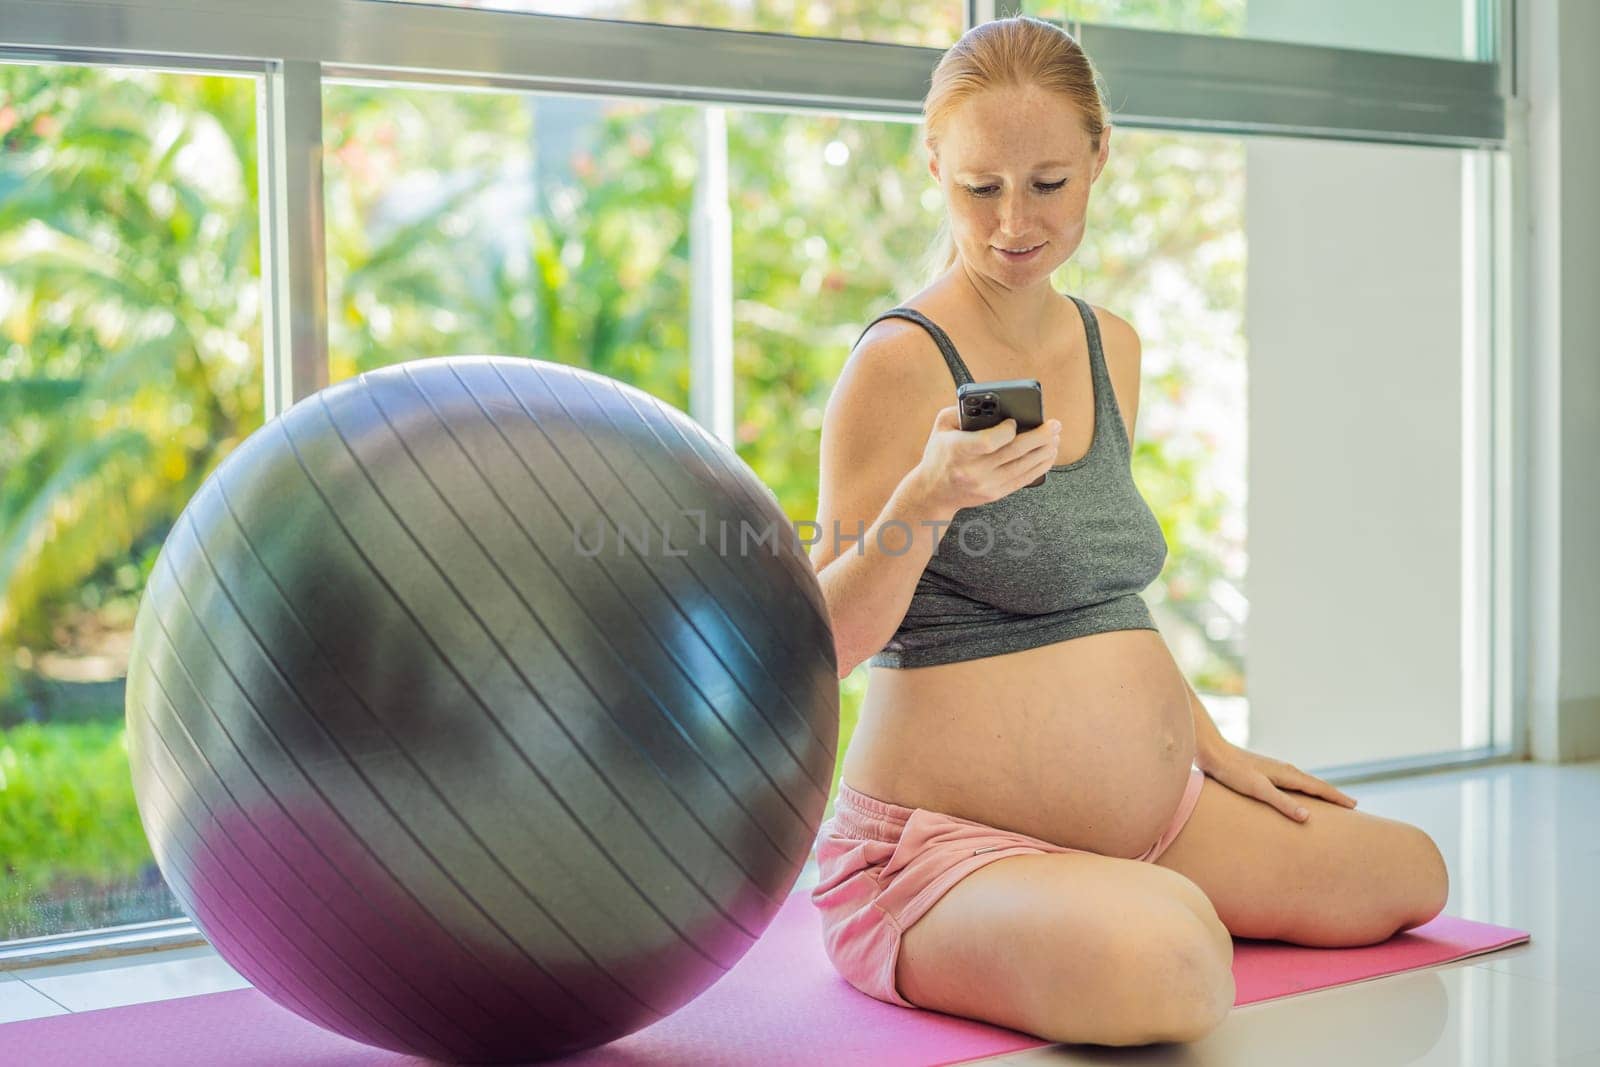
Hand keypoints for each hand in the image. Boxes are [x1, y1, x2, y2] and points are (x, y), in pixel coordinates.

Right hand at [914, 405, 1060, 513]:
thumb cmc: (940, 454)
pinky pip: (1024, 479)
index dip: (1007, 431)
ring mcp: (986, 484)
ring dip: (1045, 451)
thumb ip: (960, 410)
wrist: (933, 492)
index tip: (1014, 421)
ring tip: (1056, 438)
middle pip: (1014, 452)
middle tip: (1055, 425)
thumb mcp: (941, 428)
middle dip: (1040, 436)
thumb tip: (987, 400)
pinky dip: (1040, 466)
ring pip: (1024, 466)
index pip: (989, 442)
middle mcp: (973, 470)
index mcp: (958, 451)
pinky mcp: (995, 493)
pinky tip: (1049, 454)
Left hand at [1195, 739, 1357, 822]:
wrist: (1212, 752)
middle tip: (1351, 805)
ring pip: (1303, 782)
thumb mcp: (1258, 789)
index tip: (1355, 806)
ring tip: (1329, 801)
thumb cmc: (1233, 772)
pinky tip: (1295, 794)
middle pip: (1315, 784)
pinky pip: (1291, 782)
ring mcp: (1274, 770)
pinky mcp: (1263, 772)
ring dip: (1318, 791)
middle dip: (1333, 795)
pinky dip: (1302, 789)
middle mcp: (1284, 769)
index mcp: (1287, 774)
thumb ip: (1282, 803)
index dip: (1337, 797)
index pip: (1319, 787)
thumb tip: (1308, 816)